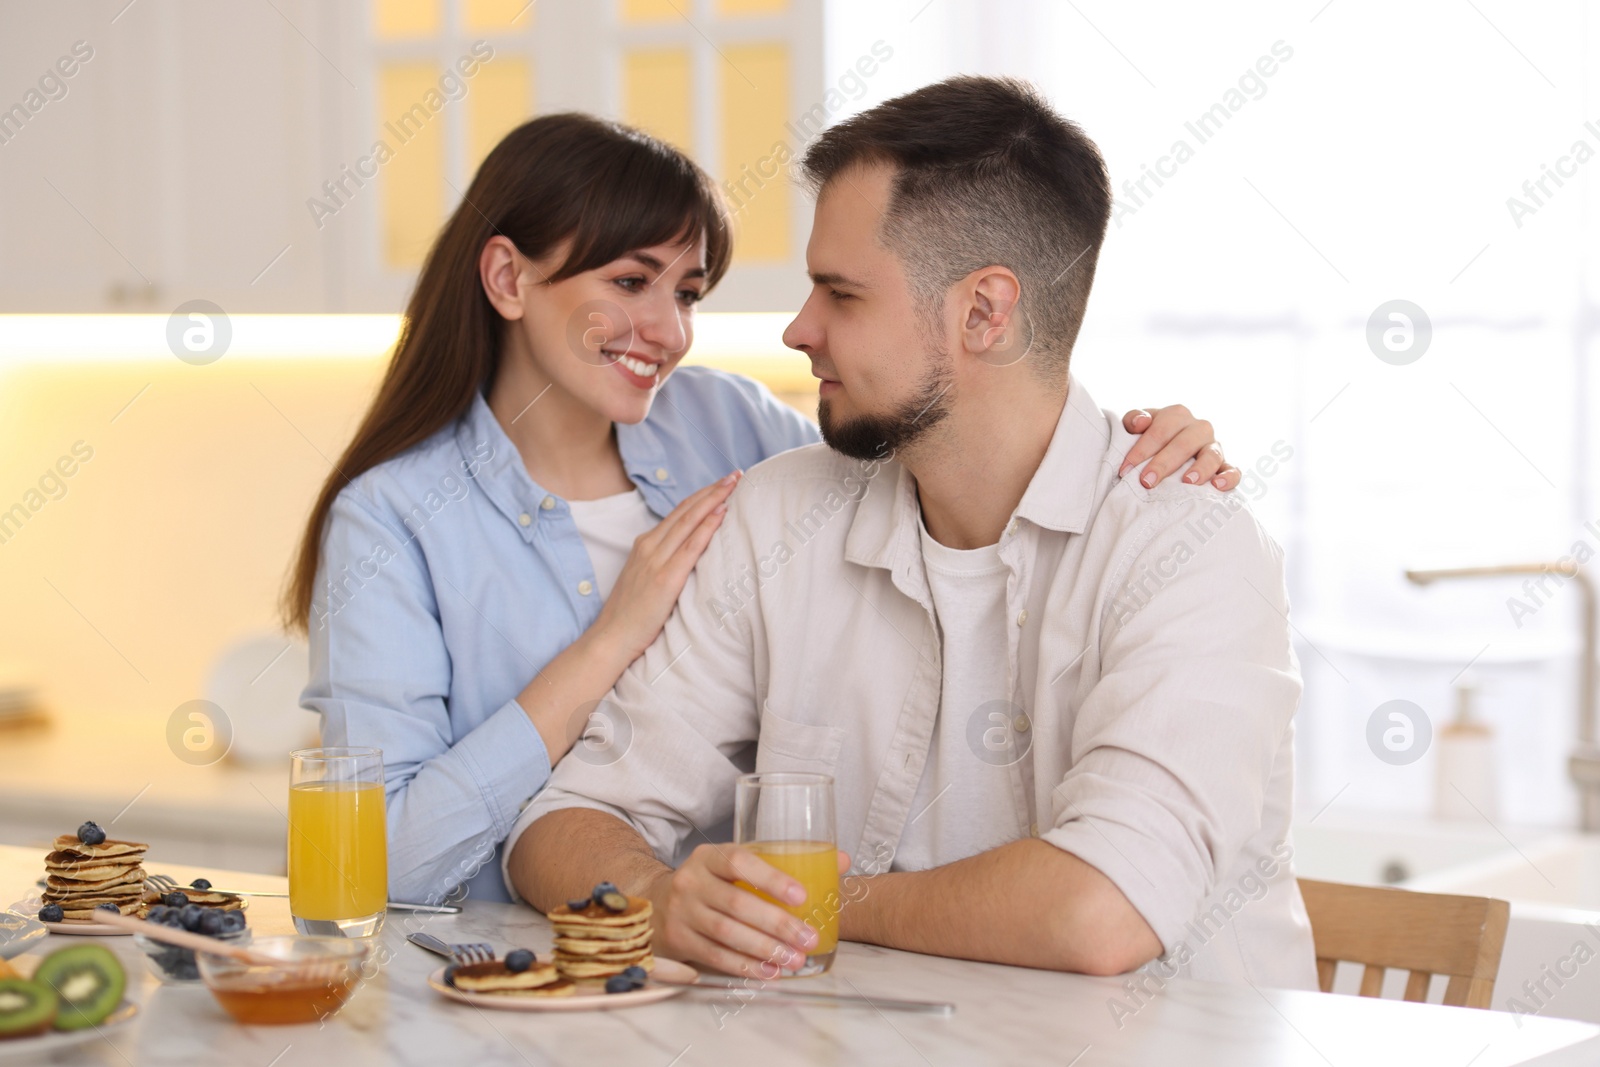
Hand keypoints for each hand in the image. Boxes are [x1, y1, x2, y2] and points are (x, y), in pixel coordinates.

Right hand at [591, 471, 740, 661]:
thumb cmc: (631, 615)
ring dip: (713, 499)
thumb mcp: (645, 580)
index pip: (678, 513)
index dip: (701, 496)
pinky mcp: (665, 578)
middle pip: (686, 510)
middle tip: (735, 474)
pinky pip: (691, 546)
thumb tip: (690, 557)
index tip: (721, 484)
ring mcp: (656, 560)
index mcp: (644, 545)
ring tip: (734, 484)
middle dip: (712, 490)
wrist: (611, 638)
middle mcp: (649, 546)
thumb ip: (663, 563)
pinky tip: (722, 512)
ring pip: (689, 521)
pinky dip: (707, 526)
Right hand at [646, 843, 849, 977]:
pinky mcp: (678, 940)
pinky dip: (744, 966)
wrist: (656, 903)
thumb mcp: (736, 864)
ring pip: (726, 933)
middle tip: (808, 938)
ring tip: (794, 960)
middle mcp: (691, 881)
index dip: (771, 878)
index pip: (739, 861)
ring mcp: (682, 912)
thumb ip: (783, 862)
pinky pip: (715, 956)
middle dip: (777, 924)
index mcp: (709, 857)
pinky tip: (769, 972)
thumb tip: (841, 860)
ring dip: (764, 949)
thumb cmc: (711, 882)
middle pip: (736, 904)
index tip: (802, 895)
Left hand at [1118, 405, 1239, 489]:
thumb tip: (1140, 422)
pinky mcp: (1224, 465)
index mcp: (1177, 415)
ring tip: (1187, 482)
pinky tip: (1218, 486)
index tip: (1125, 469)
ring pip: (1211, 455)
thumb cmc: (1149, 438)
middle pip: (1183, 443)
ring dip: (1200, 469)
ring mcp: (1214, 446)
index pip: (1160, 430)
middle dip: (1164, 463)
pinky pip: (1233, 470)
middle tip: (1147, 482)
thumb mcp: (1137, 424)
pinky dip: (1229, 477)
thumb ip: (1133, 419)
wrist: (1167, 448)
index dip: (1141, 449)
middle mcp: (1199, 428)